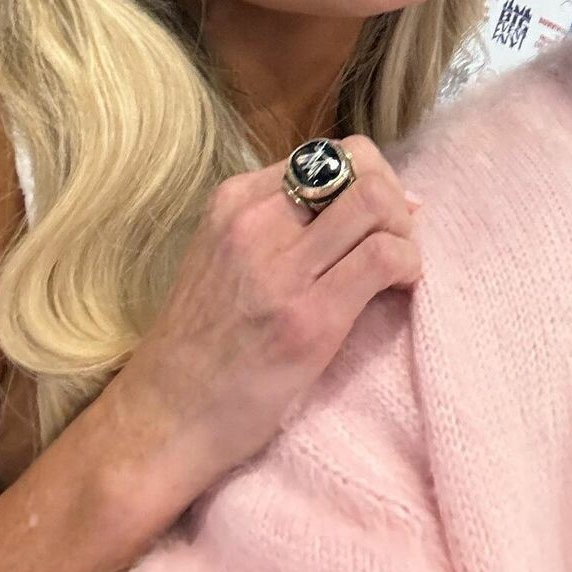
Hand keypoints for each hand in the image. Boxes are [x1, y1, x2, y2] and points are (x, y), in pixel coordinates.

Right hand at [101, 134, 419, 503]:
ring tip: (398, 264)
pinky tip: (398, 287)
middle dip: (393, 194)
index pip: (328, 152)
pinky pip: (383, 256)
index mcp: (234, 200)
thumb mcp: (225, 254)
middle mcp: (254, 222)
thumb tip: (382, 195)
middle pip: (356, 164)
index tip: (380, 213)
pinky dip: (408, 264)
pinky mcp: (308, 318)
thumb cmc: (203, 341)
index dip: (369, 176)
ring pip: (375, 201)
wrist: (164, 419)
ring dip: (404, 228)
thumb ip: (285, 221)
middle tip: (397, 235)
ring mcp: (280, 269)